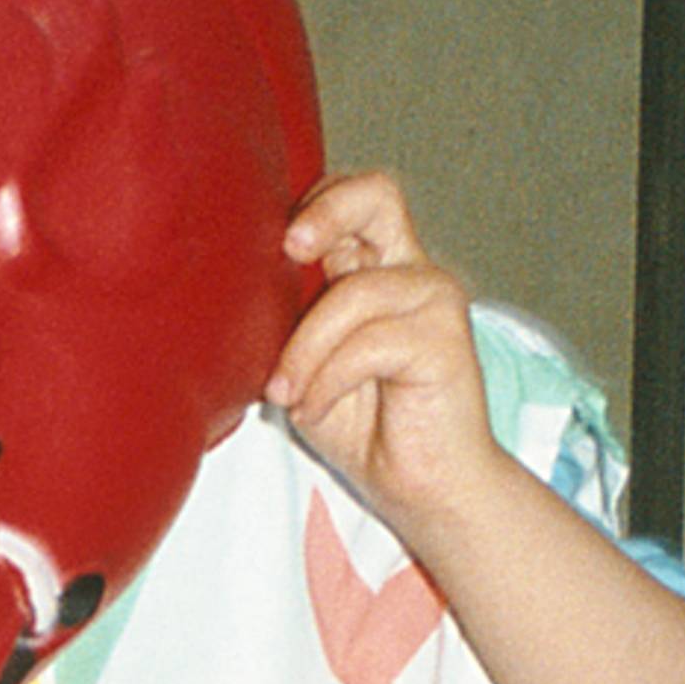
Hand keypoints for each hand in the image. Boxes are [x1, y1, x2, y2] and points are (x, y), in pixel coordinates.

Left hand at [260, 172, 509, 566]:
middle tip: (291, 249)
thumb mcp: (306, 361)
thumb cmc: (365, 428)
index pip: (351, 198)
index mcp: (375, 269)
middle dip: (326, 213)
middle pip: (377, 194)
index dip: (314, 204)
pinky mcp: (447, 338)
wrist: (422, 489)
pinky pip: (368, 344)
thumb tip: (237, 279)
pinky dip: (329, 380)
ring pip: (354, 293)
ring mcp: (434, 300)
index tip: (276, 243)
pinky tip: (316, 410)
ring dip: (306, 351)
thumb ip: (293, 313)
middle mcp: (410, 273)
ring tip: (291, 395)